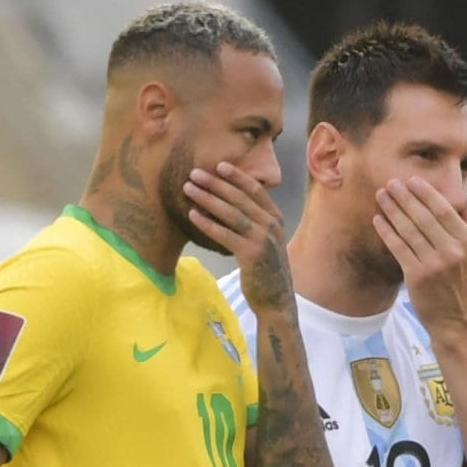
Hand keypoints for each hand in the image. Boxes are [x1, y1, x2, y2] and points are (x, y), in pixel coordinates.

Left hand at [184, 161, 293, 312]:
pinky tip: (192, 215)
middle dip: (215, 183)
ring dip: (207, 198)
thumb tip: (229, 206)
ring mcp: (262, 239)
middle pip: (239, 197)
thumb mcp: (266, 241)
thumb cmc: (266, 270)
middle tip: (195, 173)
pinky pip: (225, 234)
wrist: (277, 300)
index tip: (218, 166)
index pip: (255, 190)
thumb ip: (254, 223)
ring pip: (230, 213)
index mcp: (275, 219)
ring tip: (189, 188)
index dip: (237, 176)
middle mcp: (271, 225)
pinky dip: (207, 223)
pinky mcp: (251, 254)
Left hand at [372, 177, 466, 336]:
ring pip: (409, 230)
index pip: (444, 210)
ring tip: (381, 195)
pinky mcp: (417, 276)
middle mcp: (453, 251)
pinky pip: (398, 247)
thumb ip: (464, 226)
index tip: (411, 180)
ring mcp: (434, 264)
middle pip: (424, 217)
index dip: (426, 194)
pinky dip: (387, 231)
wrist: (453, 318)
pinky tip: (377, 220)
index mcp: (466, 241)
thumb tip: (460, 197)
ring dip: (393, 210)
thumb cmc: (457, 281)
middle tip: (391, 183)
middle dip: (405, 197)